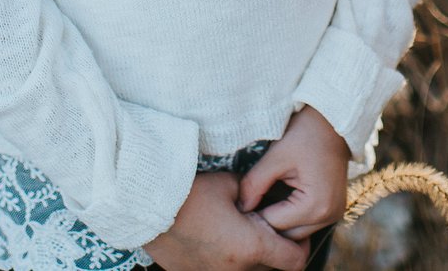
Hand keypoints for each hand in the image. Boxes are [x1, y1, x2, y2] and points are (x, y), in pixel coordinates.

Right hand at [143, 170, 310, 270]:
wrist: (146, 206)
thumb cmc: (189, 192)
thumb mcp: (229, 185)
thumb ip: (253, 194)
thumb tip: (258, 198)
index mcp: (251, 247)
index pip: (295, 260)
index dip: (301, 245)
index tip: (294, 232)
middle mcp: (236, 270)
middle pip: (272, 268)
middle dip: (274, 249)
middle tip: (265, 227)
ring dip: (249, 256)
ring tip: (238, 232)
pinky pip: (219, 270)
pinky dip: (224, 258)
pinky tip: (214, 238)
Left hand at [237, 106, 350, 240]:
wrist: (333, 121)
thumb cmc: (305, 134)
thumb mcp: (275, 157)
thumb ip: (255, 184)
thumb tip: (241, 207)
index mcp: (315, 206)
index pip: (274, 225)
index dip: (254, 215)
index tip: (239, 203)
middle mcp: (328, 216)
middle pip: (287, 235)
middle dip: (267, 221)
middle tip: (249, 202)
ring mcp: (334, 215)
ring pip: (297, 232)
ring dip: (280, 221)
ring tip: (262, 201)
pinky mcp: (334, 209)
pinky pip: (307, 223)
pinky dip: (293, 216)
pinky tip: (279, 200)